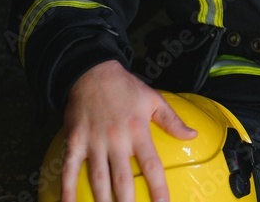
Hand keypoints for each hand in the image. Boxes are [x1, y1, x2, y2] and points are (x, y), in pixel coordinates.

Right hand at [61, 60, 196, 201]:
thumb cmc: (126, 87)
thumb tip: (193, 136)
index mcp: (138, 131)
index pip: (152, 166)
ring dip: (102, 201)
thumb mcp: (154, 99)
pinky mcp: (74, 142)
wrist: (92, 71)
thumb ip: (172, 121)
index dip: (158, 189)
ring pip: (98, 179)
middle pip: (123, 179)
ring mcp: (93, 142)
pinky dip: (66, 190)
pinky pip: (68, 170)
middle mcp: (116, 140)